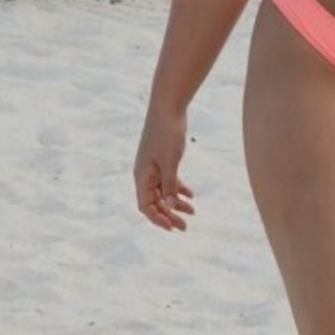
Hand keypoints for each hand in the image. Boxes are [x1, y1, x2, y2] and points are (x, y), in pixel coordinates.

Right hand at [133, 108, 194, 230]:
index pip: (145, 206)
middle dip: (169, 215)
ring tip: (193, 211)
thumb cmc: (167, 133)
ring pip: (163, 192)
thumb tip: (170, 207)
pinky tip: (191, 195)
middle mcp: (144, 174)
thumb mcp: (170, 162)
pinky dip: (178, 188)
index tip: (173, 227)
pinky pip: (168, 180)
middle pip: (154, 202)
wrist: (168, 107)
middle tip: (185, 226)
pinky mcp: (162, 160)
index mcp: (142, 176)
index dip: (157, 219)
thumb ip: (170, 185)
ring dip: (176, 203)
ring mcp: (153, 167)